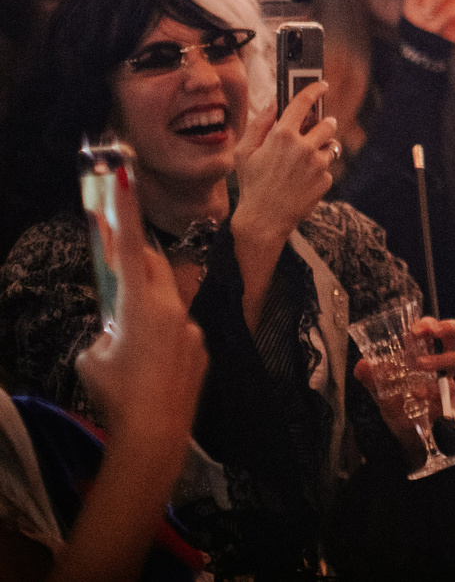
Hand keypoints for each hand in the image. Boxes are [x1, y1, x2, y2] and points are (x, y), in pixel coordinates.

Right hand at [75, 169, 206, 457]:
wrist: (155, 432)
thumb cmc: (116, 395)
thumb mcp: (95, 357)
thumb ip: (106, 330)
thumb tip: (115, 328)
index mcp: (140, 304)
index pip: (131, 249)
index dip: (124, 213)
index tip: (122, 179)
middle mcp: (171, 308)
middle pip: (152, 271)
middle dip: (132, 264)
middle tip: (114, 256)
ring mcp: (190, 328)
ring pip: (165, 305)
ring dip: (145, 311)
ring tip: (128, 343)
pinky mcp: (200, 349)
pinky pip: (178, 333)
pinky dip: (161, 341)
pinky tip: (148, 368)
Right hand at [231, 80, 338, 245]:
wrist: (264, 220)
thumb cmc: (252, 184)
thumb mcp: (245, 152)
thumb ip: (260, 124)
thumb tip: (274, 102)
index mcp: (282, 136)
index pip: (303, 103)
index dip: (314, 90)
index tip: (322, 85)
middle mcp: (304, 147)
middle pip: (327, 124)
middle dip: (323, 125)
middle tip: (314, 130)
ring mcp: (318, 164)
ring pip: (330, 146)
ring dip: (321, 149)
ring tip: (302, 162)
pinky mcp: (326, 179)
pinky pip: (327, 167)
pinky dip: (318, 170)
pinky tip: (301, 181)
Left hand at [351, 316, 454, 401]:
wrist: (404, 432)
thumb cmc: (396, 403)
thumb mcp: (378, 390)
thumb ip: (370, 378)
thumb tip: (362, 363)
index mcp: (421, 351)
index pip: (430, 328)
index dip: (428, 323)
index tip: (414, 330)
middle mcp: (438, 359)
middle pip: (454, 333)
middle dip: (447, 328)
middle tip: (431, 332)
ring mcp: (446, 377)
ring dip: (438, 358)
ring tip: (419, 365)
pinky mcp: (449, 396)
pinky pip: (449, 388)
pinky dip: (433, 389)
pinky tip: (418, 394)